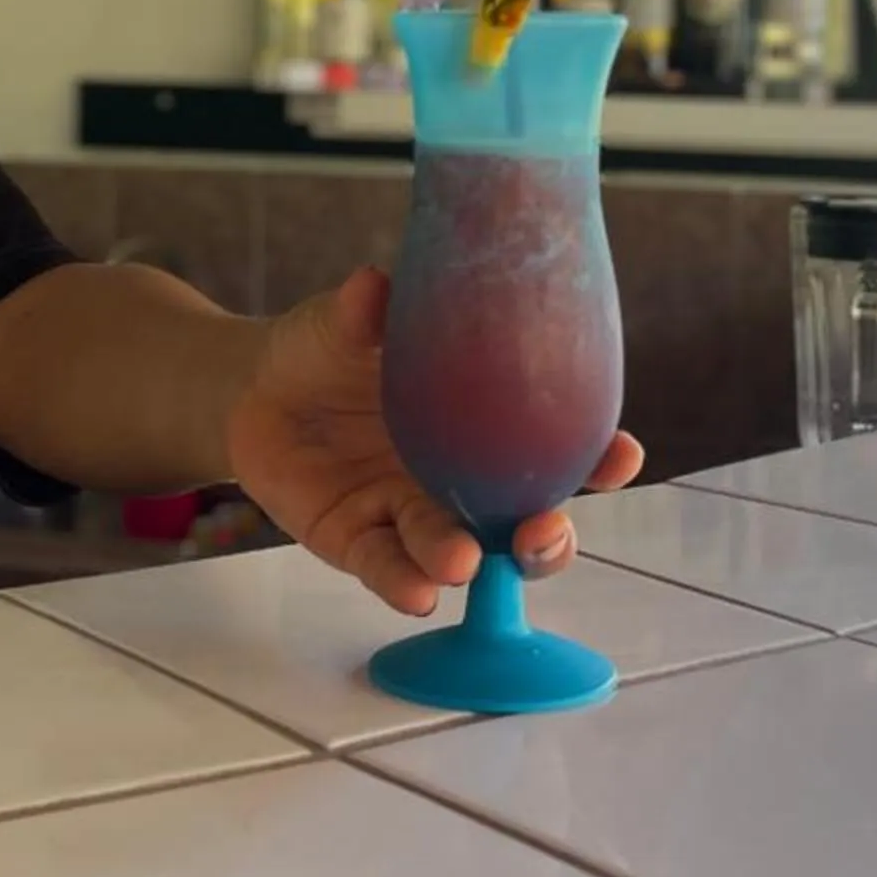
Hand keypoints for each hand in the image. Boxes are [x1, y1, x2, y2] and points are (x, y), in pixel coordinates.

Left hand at [225, 266, 644, 615]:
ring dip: (469, 560)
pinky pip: (388, 568)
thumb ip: (365, 310)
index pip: (556, 443)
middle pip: (523, 520)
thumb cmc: (325, 344)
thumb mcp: (346, 320)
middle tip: (543, 532)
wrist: (254, 387)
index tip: (621, 452)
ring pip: (459, 550)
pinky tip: (420, 593)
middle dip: (546, 536)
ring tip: (465, 560)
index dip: (597, 454)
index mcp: (483, 419)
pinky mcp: (360, 541)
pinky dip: (405, 582)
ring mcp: (412, 513)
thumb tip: (374, 284)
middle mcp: (461, 477)